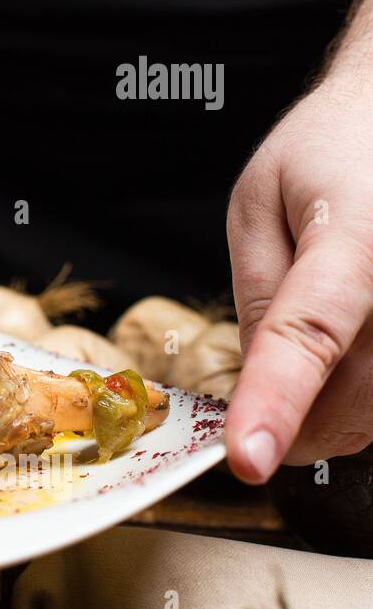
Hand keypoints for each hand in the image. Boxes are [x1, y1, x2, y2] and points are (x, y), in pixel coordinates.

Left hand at [225, 71, 372, 482]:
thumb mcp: (257, 205)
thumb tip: (252, 380)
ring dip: (329, 418)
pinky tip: (344, 365)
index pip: (309, 336)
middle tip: (250, 412)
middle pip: (351, 398)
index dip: (276, 403)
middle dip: (290, 425)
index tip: (247, 458)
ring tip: (302, 366)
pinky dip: (362, 403)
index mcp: (355, 240)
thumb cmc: (328, 150)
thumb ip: (257, 295)